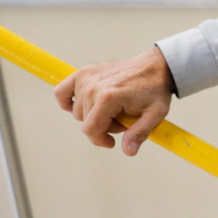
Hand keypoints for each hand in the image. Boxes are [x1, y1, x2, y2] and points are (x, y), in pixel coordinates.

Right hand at [54, 47, 175, 155]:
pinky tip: (83, 105)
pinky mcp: (84, 72)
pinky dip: (67, 101)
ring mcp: (87, 77)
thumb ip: (139, 133)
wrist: (156, 66)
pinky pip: (62, 91)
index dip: (101, 140)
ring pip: (77, 111)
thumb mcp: (155, 114)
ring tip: (113, 110)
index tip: (112, 142)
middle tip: (121, 120)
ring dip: (93, 115)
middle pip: (85, 121)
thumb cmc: (155, 89)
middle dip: (102, 126)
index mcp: (108, 97)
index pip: (90, 129)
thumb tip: (128, 151)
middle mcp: (93, 86)